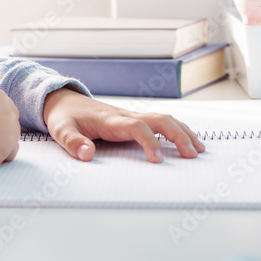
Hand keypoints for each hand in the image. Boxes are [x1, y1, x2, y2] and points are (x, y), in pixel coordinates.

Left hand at [42, 88, 205, 163]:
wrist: (63, 100)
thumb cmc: (63, 117)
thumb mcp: (61, 130)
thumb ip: (73, 143)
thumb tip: (87, 155)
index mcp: (110, 120)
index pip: (137, 127)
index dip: (149, 142)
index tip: (158, 160)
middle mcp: (125, 115)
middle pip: (159, 119)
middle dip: (178, 135)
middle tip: (192, 154)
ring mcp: (131, 115)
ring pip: (163, 118)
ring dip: (183, 131)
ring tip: (199, 149)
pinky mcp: (133, 118)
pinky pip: (160, 121)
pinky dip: (177, 129)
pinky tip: (188, 140)